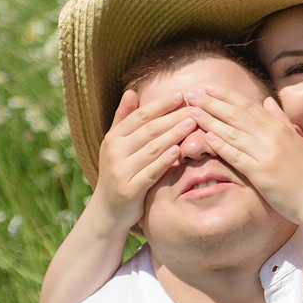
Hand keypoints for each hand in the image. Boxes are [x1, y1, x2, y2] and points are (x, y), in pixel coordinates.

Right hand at [88, 89, 194, 231]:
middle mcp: (115, 151)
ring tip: (192, 124)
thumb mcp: (115, 144)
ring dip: (174, 134)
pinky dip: (165, 161)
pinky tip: (179, 150)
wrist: (108, 211)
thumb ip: (124, 119)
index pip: (140, 116)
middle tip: (194, 108)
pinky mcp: (129, 189)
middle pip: (149, 130)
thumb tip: (132, 92)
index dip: (161, 104)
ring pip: (152, 148)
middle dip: (173, 117)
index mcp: (113, 137)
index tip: (181, 95)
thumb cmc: (118, 172)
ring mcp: (121, 170)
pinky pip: (150, 172)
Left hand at [185, 86, 302, 222]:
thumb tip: (268, 100)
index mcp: (280, 127)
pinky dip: (221, 146)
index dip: (227, 96)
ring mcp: (266, 154)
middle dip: (212, 103)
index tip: (209, 88)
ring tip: (192, 112)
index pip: (248, 106)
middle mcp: (272, 136)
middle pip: (236, 115)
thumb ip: (280, 119)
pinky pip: (236, 156)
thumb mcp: (296, 139)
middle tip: (192, 94)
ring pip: (233, 133)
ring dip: (210, 121)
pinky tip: (207, 137)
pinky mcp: (260, 173)